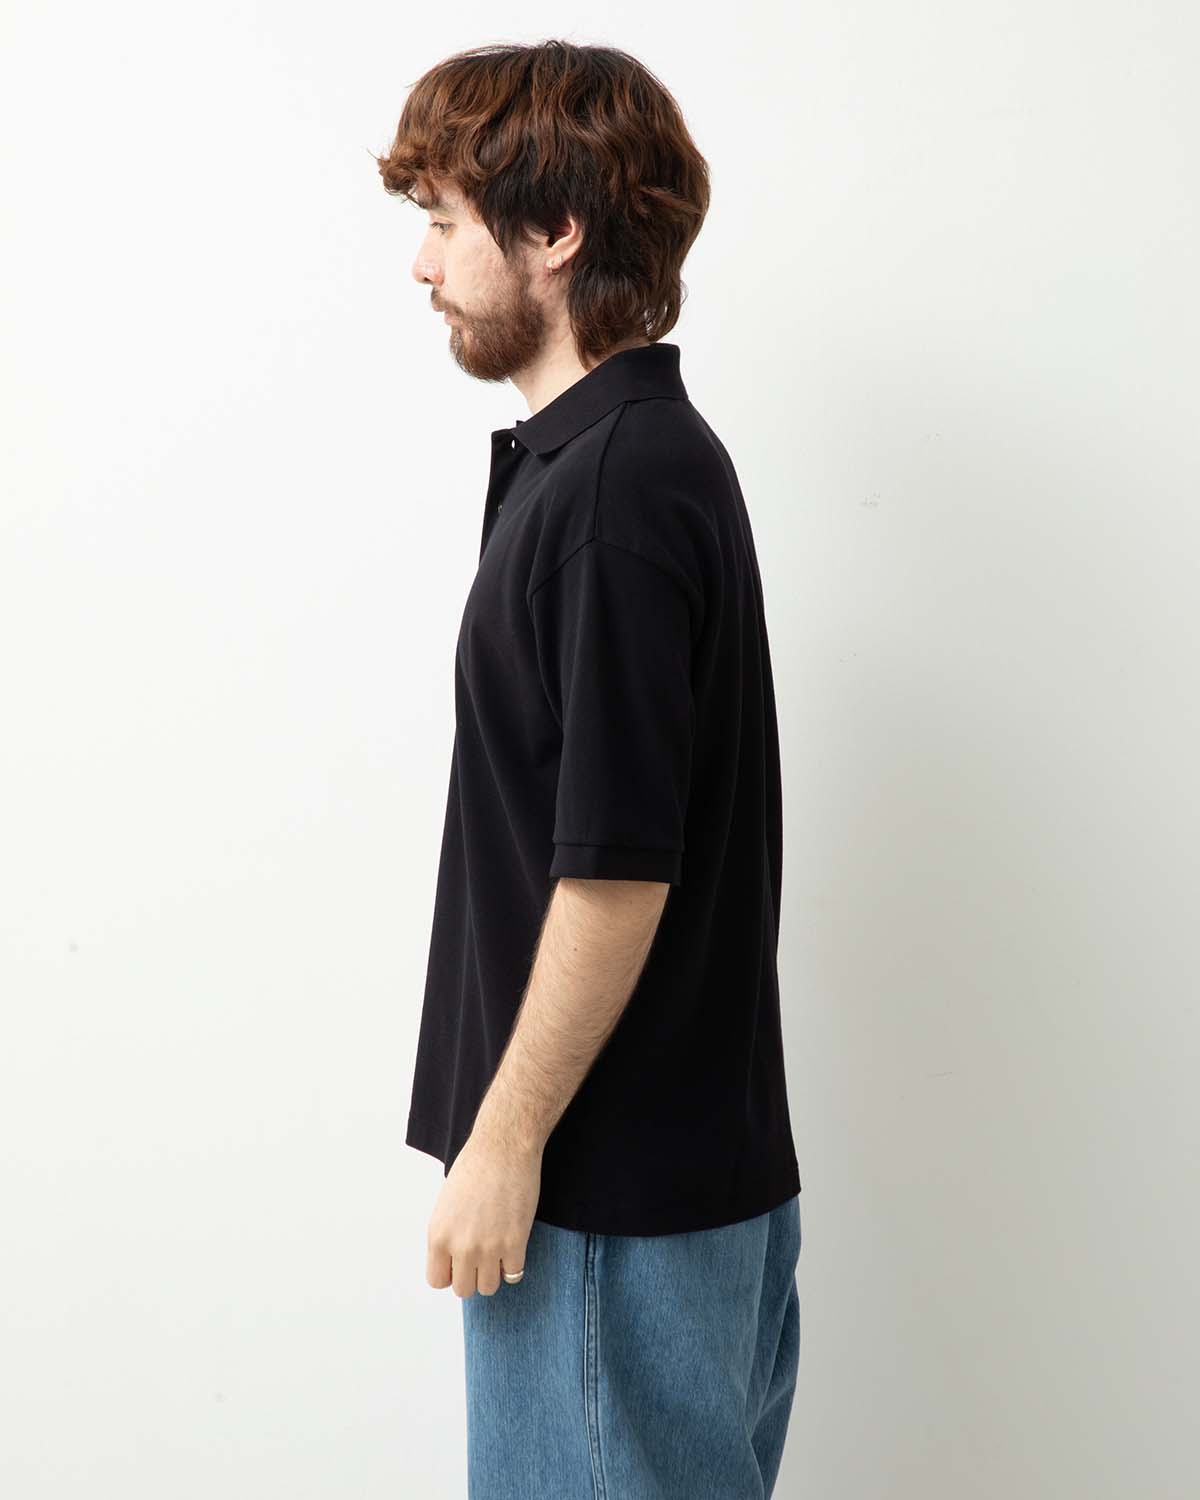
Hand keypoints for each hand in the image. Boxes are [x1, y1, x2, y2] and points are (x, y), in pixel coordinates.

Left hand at [425, 1128, 542, 1297]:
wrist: (503, 1147)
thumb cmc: (474, 1168)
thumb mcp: (446, 1205)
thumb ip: (448, 1235)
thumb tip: (455, 1261)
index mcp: (438, 1235)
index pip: (437, 1281)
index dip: (451, 1273)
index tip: (460, 1261)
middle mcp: (460, 1246)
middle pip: (464, 1290)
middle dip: (472, 1275)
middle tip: (482, 1255)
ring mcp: (488, 1247)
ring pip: (489, 1287)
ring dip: (494, 1273)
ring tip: (498, 1250)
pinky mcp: (515, 1242)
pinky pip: (513, 1274)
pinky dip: (514, 1264)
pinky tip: (513, 1243)